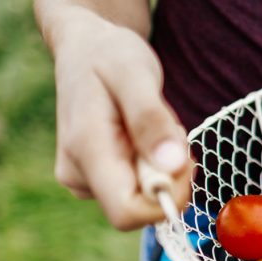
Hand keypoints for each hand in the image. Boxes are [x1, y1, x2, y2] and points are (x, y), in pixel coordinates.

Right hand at [52, 13, 191, 228]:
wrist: (86, 47)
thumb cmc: (111, 55)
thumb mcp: (136, 74)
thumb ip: (151, 120)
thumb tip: (172, 166)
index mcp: (85, 150)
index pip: (126, 213)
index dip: (166, 198)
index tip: (184, 159)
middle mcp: (77, 173)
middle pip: (142, 207)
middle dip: (170, 173)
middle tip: (168, 127)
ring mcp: (83, 179)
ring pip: (145, 195)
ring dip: (164, 163)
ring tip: (152, 122)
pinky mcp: (94, 178)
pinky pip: (140, 185)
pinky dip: (154, 162)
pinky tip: (143, 132)